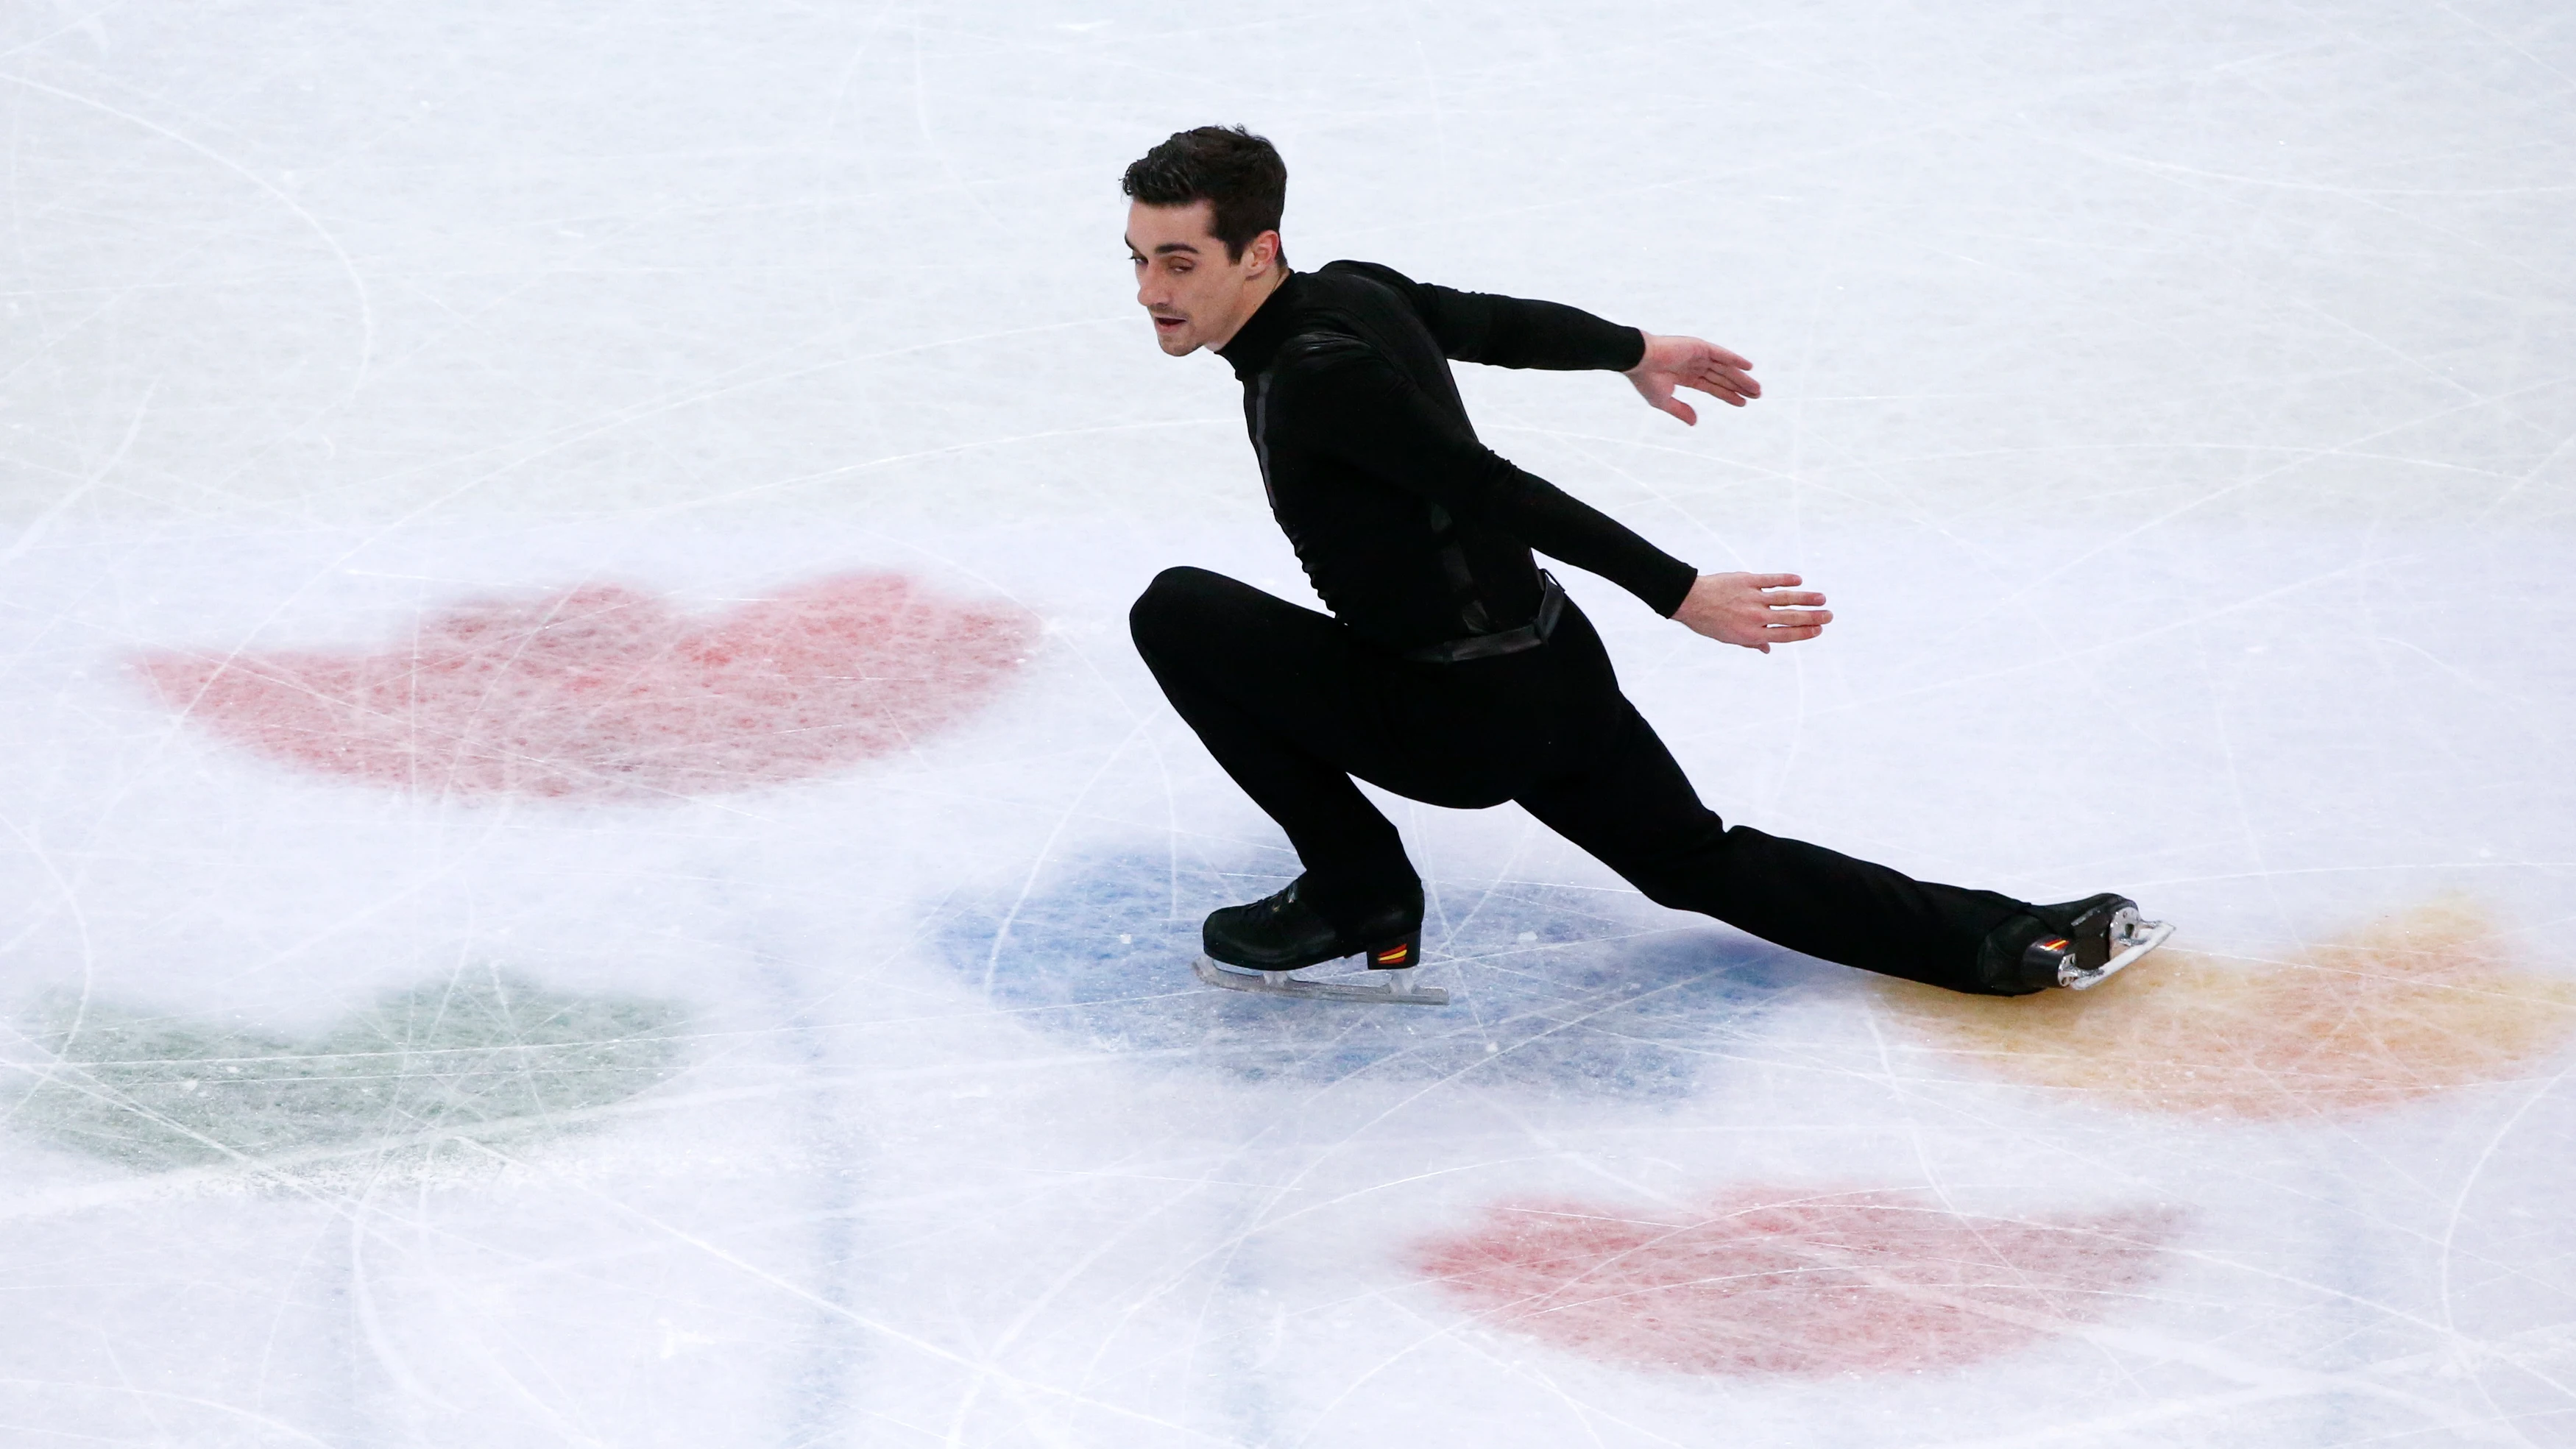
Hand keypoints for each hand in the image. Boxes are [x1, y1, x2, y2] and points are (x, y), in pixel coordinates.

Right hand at [1625, 333, 1759, 424]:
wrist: (1638, 359)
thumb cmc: (1646, 379)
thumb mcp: (1663, 401)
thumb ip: (1680, 410)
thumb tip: (1695, 422)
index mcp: (1685, 376)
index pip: (1711, 386)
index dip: (1727, 394)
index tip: (1742, 403)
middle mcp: (1694, 365)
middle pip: (1722, 377)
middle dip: (1739, 387)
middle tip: (1757, 395)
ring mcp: (1697, 355)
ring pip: (1725, 368)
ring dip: (1741, 377)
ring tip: (1756, 388)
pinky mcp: (1699, 347)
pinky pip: (1722, 354)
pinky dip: (1735, 359)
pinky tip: (1749, 367)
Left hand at [1673, 572, 1828, 652]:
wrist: (1690, 600)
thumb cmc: (1708, 622)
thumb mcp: (1728, 638)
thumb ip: (1751, 642)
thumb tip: (1767, 650)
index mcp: (1752, 634)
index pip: (1785, 635)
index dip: (1805, 633)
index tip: (1819, 630)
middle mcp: (1756, 617)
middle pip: (1791, 617)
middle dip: (1813, 617)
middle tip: (1829, 615)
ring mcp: (1753, 598)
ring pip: (1786, 598)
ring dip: (1806, 598)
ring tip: (1822, 598)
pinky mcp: (1748, 580)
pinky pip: (1771, 580)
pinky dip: (1786, 579)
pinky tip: (1799, 580)